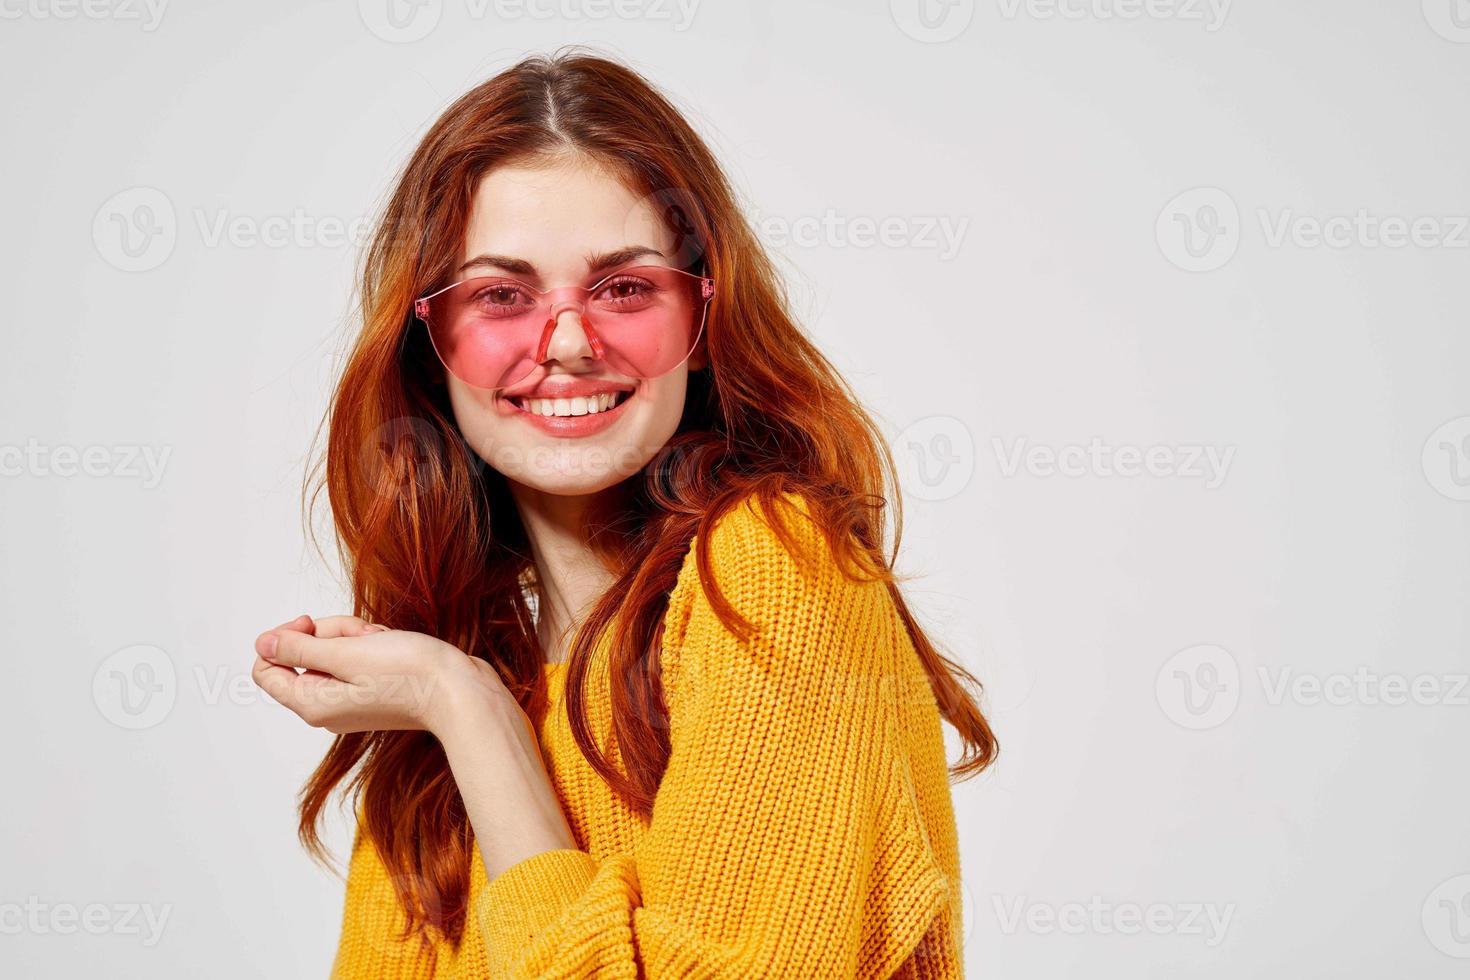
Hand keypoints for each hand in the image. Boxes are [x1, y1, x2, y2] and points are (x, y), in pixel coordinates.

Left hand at [251, 614, 513, 736]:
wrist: (460, 692)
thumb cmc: (409, 675)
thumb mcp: (346, 654)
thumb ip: (299, 649)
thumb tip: (263, 644)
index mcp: (312, 704)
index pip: (267, 669)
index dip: (283, 639)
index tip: (311, 625)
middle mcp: (327, 707)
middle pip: (304, 656)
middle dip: (331, 634)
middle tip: (360, 636)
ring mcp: (351, 701)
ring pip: (333, 653)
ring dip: (356, 637)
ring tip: (383, 641)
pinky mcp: (374, 691)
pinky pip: (357, 660)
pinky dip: (372, 647)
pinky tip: (393, 647)